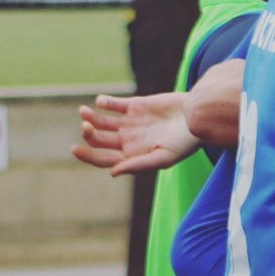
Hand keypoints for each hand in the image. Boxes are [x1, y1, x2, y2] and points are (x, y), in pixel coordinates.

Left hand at [72, 91, 199, 175]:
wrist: (199, 117)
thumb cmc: (186, 142)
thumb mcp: (164, 157)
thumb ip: (139, 165)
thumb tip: (113, 172)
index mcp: (133, 155)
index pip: (104, 159)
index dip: (88, 156)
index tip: (75, 149)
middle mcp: (129, 140)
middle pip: (99, 139)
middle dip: (89, 134)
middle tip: (87, 127)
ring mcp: (130, 122)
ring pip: (101, 121)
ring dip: (90, 117)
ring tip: (84, 112)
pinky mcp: (135, 105)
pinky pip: (112, 104)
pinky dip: (103, 103)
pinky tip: (102, 102)